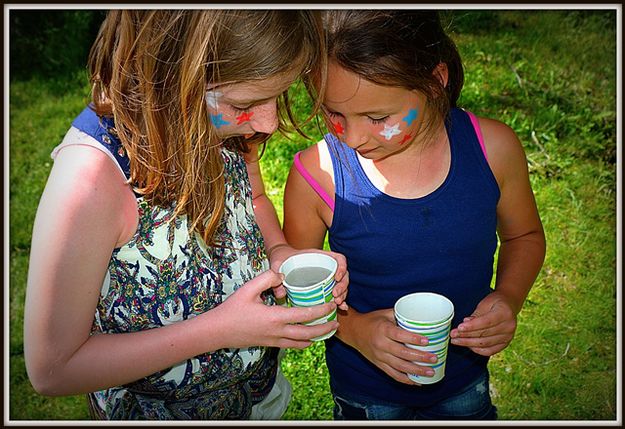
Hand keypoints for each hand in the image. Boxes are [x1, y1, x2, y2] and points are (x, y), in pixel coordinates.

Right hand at [214, 270, 338, 349]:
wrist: (218, 331)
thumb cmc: (232, 309)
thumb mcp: (248, 289)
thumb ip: (267, 279)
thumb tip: (282, 275)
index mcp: (275, 317)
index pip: (305, 315)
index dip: (321, 310)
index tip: (331, 304)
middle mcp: (278, 332)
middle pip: (309, 334)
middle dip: (325, 329)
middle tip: (336, 323)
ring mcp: (274, 341)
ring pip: (301, 343)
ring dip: (316, 338)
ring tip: (327, 331)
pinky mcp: (270, 344)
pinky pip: (292, 346)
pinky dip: (303, 342)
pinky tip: (308, 338)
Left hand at [268, 245, 348, 310]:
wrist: (279, 261)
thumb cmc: (281, 259)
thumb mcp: (277, 264)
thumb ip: (276, 275)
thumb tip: (281, 293)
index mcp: (319, 257)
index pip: (339, 259)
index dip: (342, 267)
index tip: (337, 278)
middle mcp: (326, 266)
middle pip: (344, 275)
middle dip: (343, 286)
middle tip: (336, 296)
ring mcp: (326, 277)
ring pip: (342, 285)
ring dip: (343, 295)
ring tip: (338, 303)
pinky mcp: (323, 287)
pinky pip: (336, 293)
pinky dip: (340, 300)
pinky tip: (341, 308)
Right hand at [343, 308, 437, 384]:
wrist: (354, 332)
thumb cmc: (372, 321)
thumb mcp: (385, 313)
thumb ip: (401, 315)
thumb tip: (421, 316)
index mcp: (383, 329)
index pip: (399, 335)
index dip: (413, 339)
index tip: (427, 341)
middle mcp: (381, 344)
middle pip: (402, 353)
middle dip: (420, 357)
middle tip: (434, 358)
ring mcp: (380, 356)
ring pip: (399, 367)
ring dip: (416, 371)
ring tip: (430, 372)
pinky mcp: (379, 365)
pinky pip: (393, 375)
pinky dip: (406, 380)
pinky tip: (417, 381)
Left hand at [449, 291, 516, 355]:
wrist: (509, 305)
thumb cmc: (495, 302)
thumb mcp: (485, 303)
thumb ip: (476, 315)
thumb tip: (465, 323)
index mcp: (504, 313)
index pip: (486, 322)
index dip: (471, 326)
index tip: (459, 328)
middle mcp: (509, 326)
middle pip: (484, 334)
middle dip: (466, 335)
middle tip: (453, 335)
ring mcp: (508, 337)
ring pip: (485, 344)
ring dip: (468, 343)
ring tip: (456, 340)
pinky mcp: (505, 344)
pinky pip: (489, 351)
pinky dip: (477, 350)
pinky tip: (467, 345)